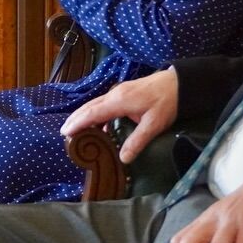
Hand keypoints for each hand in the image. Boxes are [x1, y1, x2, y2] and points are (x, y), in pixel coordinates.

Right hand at [60, 68, 177, 162]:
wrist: (178, 83)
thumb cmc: (167, 102)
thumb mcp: (154, 124)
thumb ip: (137, 141)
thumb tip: (123, 159)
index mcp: (119, 101)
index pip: (92, 113)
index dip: (78, 123)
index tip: (65, 133)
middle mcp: (114, 94)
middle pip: (89, 106)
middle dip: (75, 119)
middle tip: (64, 133)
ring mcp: (118, 92)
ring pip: (95, 104)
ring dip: (83, 115)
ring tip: (75, 129)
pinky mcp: (123, 92)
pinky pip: (103, 103)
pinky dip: (95, 113)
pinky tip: (98, 126)